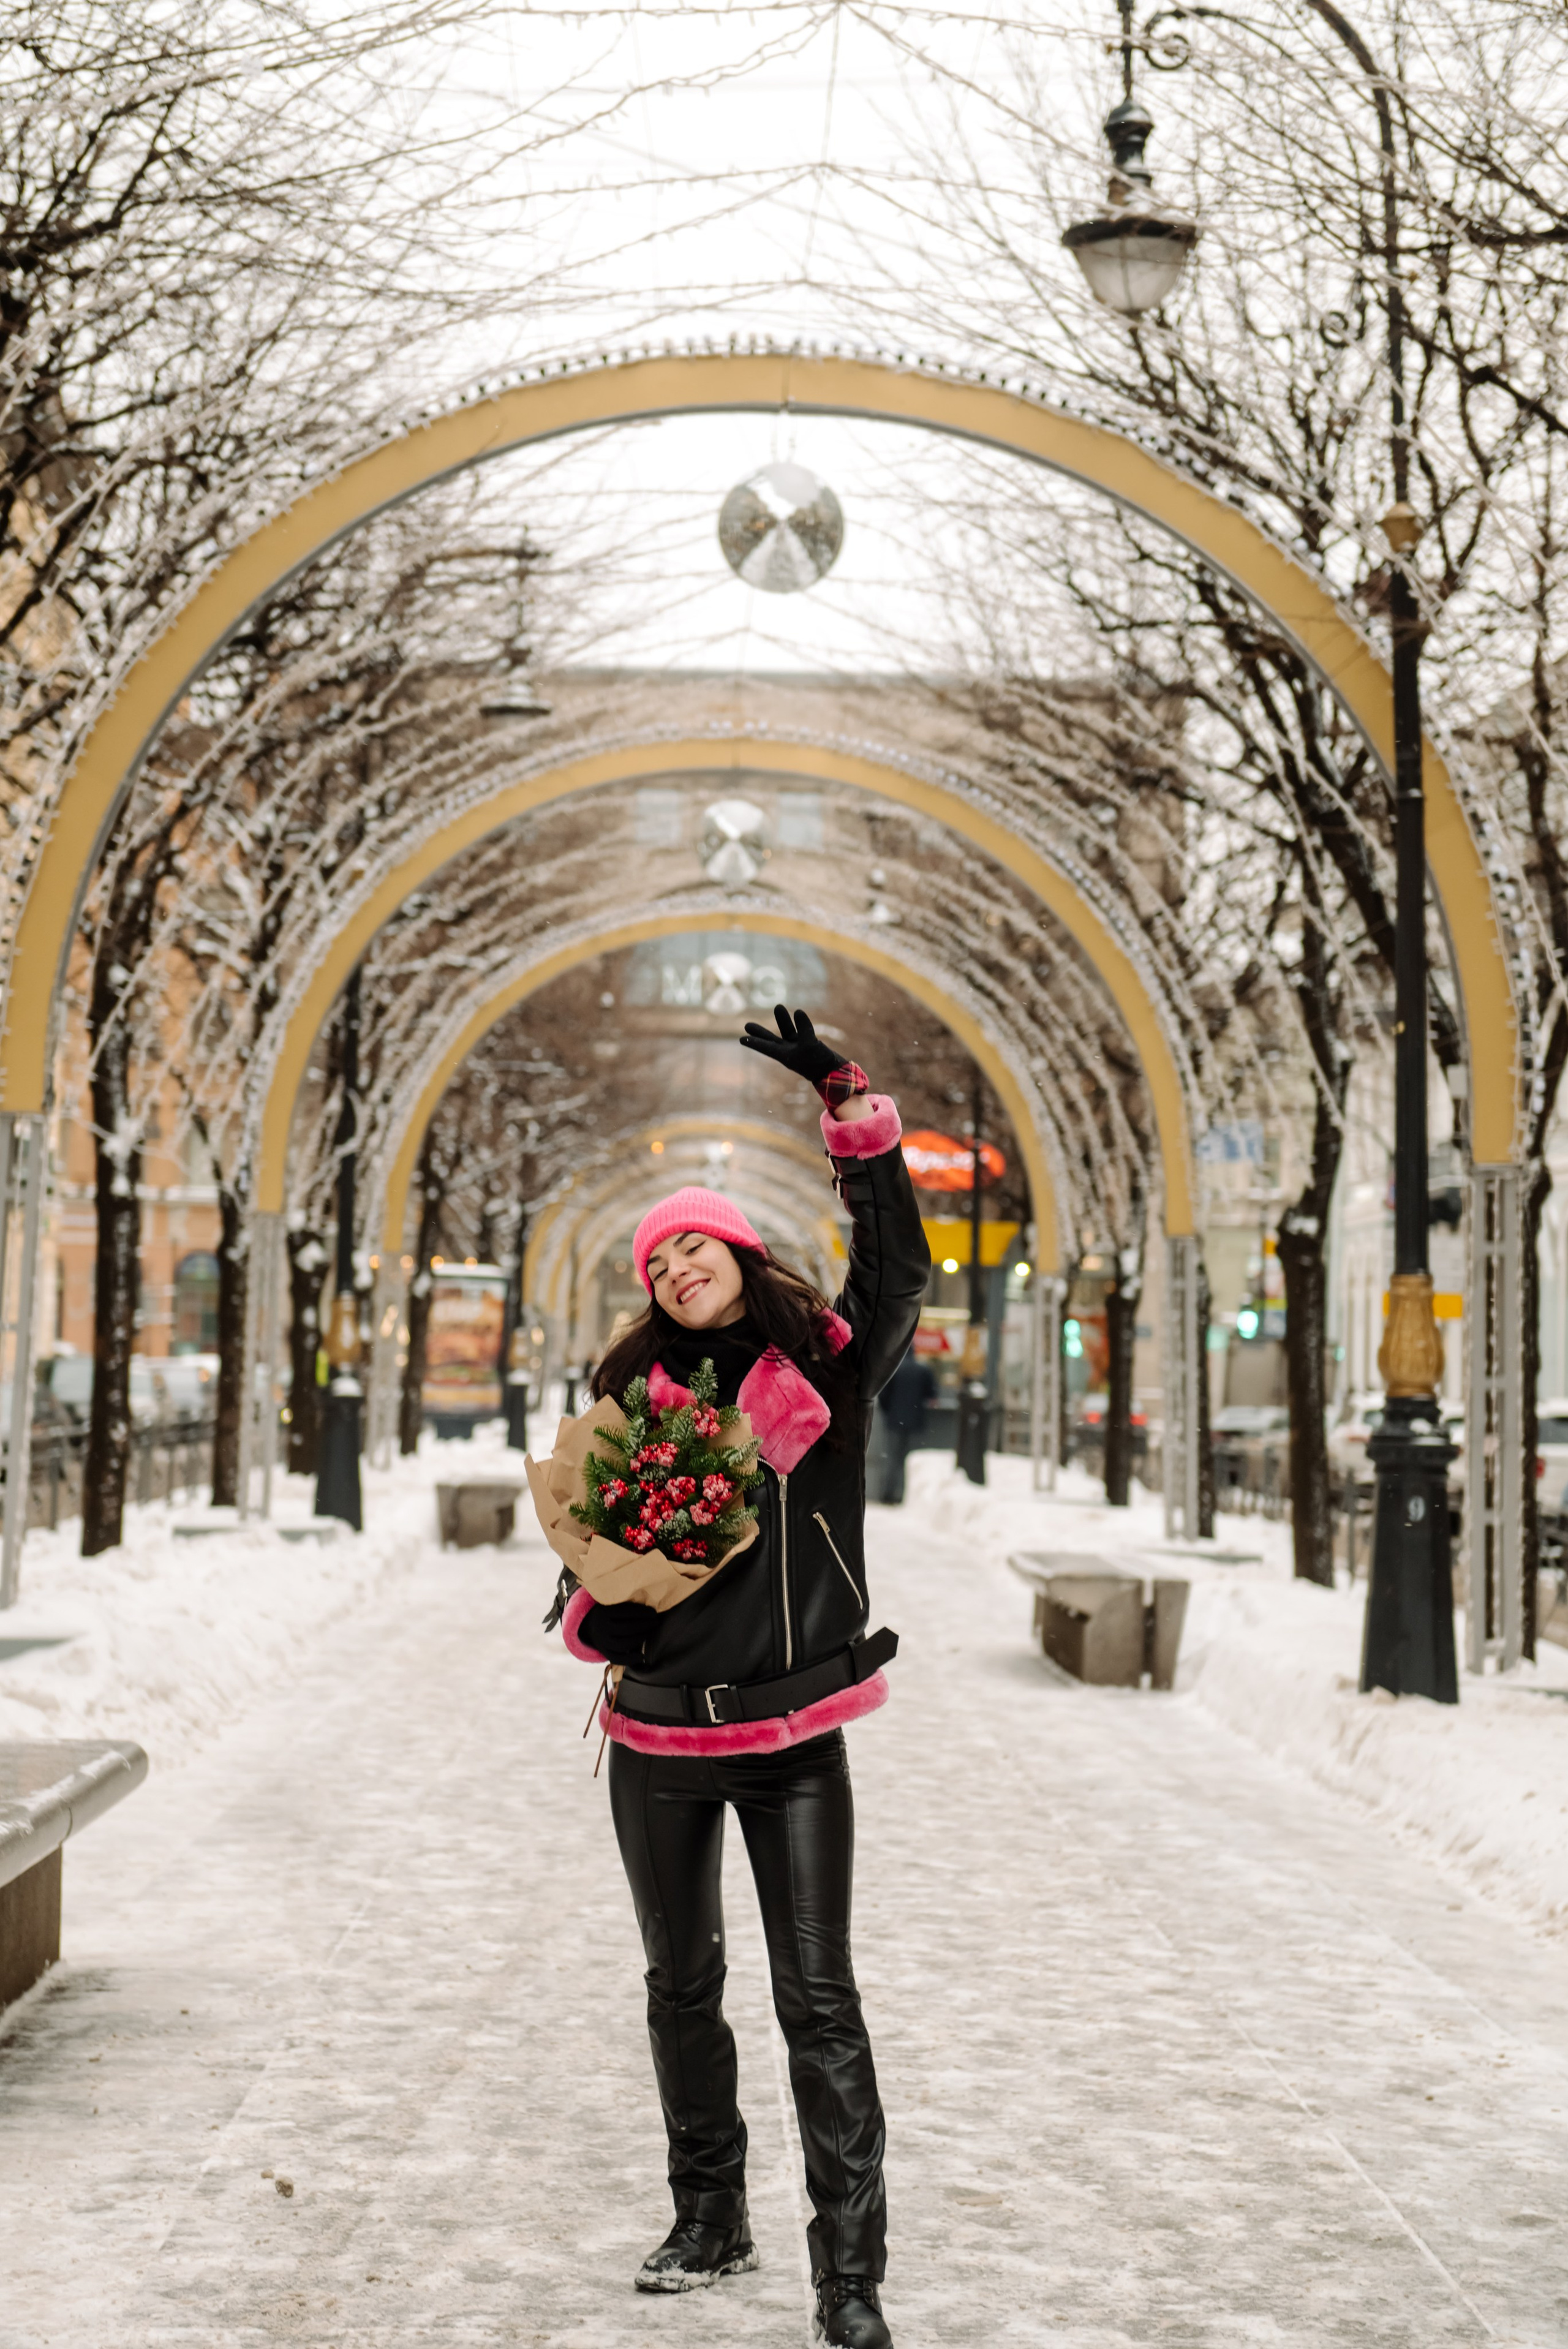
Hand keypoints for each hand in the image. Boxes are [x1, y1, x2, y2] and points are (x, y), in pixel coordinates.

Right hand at [581, 1599, 655, 1665]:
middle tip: (655, 1623)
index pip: (626, 1612)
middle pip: (627, 1628)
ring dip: (639, 1639)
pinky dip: (630, 1659)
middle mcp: (601, 1627)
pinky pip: (617, 1659)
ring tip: (648, 1633)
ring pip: (623, 1644)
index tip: (654, 1613)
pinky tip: (642, 1656)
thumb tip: (649, 1610)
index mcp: (604, 1611)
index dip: (642, 1613)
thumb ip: (626, 1605)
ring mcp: (602, 1641)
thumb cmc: (609, 1612)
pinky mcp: (603, 1652)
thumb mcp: (612, 1604)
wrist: (590, 1626)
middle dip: (645, 1626)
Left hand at [740, 1006, 866, 1105]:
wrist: (833, 1072)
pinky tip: (797, 1014)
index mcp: (784, 1055)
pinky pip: (800, 1032)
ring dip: (783, 1020)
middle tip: (746, 1025)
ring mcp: (798, 1049)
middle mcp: (789, 1052)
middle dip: (760, 1032)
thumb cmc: (818, 1062)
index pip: (766, 1047)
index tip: (741, 1039)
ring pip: (787, 1032)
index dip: (754, 1042)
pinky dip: (799, 1023)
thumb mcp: (810, 1044)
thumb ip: (803, 1028)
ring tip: (778, 1006)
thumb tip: (798, 1011)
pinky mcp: (808, 1045)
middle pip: (771, 1040)